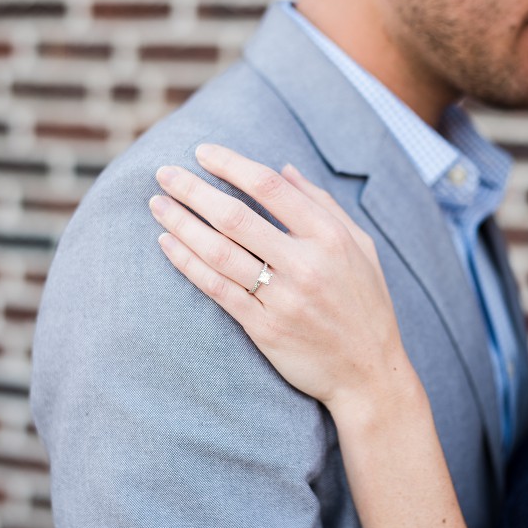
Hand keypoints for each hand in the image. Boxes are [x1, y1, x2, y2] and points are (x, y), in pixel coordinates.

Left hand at [149, 143, 410, 411]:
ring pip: (219, 252)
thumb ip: (322, 203)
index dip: (230, 164)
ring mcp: (283, 299)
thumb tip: (284, 167)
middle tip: (163, 172)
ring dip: (181, 224)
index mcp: (329, 237)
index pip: (269, 188)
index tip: (201, 151)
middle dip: (193, 190)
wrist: (370, 376)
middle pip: (235, 217)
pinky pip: (216, 289)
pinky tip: (167, 244)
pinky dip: (187, 263)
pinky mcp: (264, 329)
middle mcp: (305, 265)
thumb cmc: (365, 303)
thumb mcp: (360, 246)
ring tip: (157, 204)